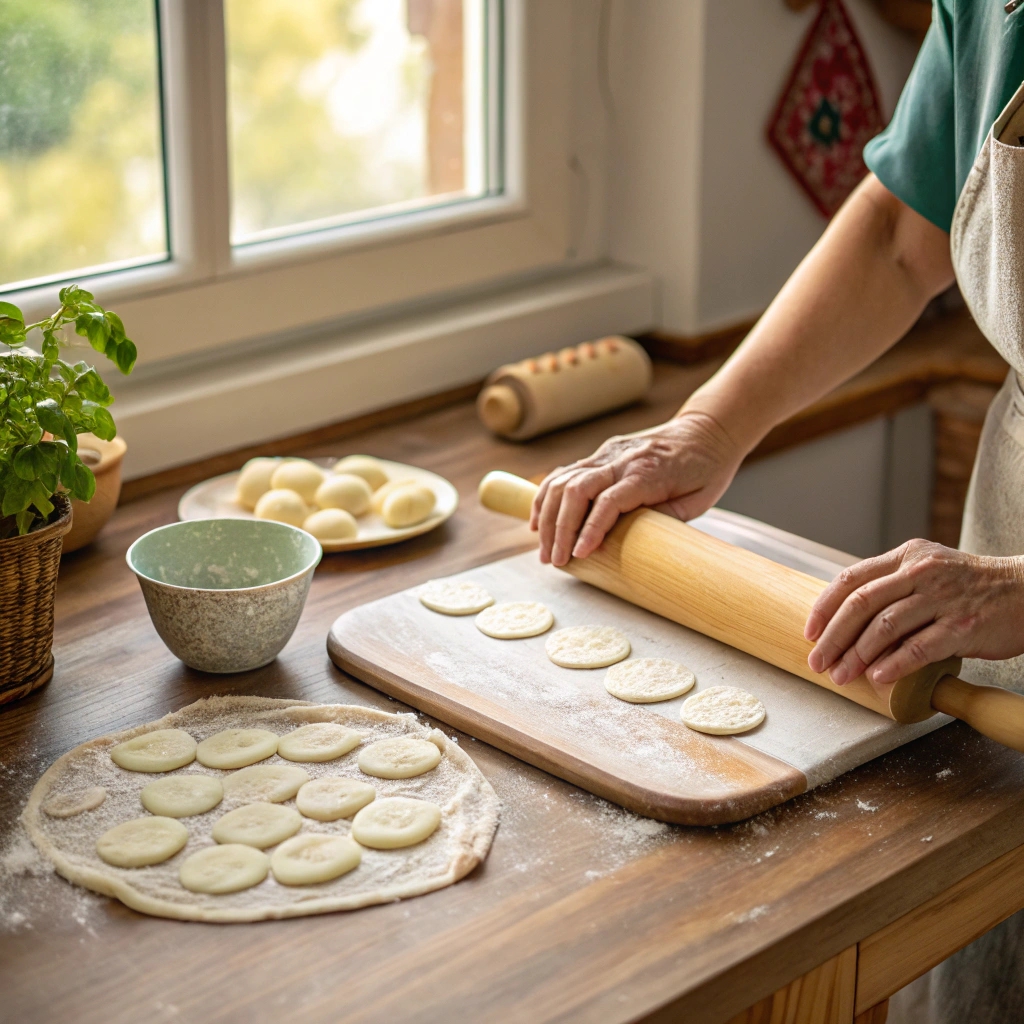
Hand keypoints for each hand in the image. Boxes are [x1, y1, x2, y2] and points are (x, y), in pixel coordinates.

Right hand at [529, 411, 743, 565]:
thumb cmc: (707, 469)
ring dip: (547, 516)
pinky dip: (546, 496)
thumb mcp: (697, 501)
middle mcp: (622, 459)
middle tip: (554, 560)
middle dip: (559, 528)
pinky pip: (564, 472)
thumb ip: (664, 518)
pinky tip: (539, 520)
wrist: (707, 430)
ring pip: (563, 480)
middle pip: (576, 490)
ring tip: (544, 548)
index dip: (590, 529)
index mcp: (648, 472)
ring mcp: (607, 453)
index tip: (578, 556)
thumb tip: (631, 543)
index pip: (609, 501)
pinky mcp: (601, 453)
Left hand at [804, 539, 1023, 685]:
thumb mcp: (928, 569)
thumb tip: (847, 616)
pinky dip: (895, 664)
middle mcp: (921, 572)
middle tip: (818, 662)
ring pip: (885, 626)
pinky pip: (920, 647)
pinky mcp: (963, 626)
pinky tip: (878, 677)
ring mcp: (943, 598)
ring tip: (841, 675)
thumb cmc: (971, 586)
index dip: (824, 608)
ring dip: (857, 655)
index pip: (851, 579)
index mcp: (906, 556)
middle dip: (833, 637)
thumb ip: (892, 584)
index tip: (810, 632)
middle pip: (861, 604)